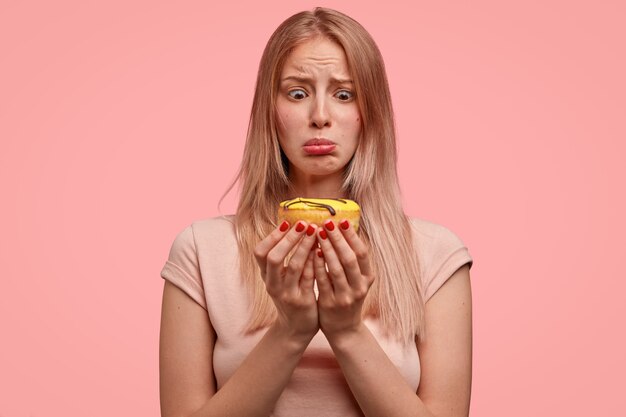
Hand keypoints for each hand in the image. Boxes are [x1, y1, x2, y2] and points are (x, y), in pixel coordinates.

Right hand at [254, 220, 319, 340]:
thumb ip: (284, 257)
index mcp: (266, 276)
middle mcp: (273, 284)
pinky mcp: (302, 302)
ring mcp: (287, 294)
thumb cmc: (291, 295)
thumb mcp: (281, 278)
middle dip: (289, 239)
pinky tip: (322, 251)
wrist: (296, 328)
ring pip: (295, 267)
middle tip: (303, 224)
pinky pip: (309, 278)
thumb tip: (294, 227)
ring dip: (305, 247)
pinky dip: (315, 263)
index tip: (286, 222)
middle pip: (274, 258)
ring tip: (316, 232)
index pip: (260, 252)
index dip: (272, 237)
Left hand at [314, 219, 374, 340]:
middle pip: (349, 259)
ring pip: (336, 269)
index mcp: (367, 277)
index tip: (342, 221)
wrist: (344, 329)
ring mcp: (345, 297)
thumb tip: (343, 229)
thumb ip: (351, 259)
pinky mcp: (330, 304)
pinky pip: (322, 281)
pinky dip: (317, 266)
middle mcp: (359, 287)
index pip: (362, 253)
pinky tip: (311, 253)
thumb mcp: (355, 279)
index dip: (352, 236)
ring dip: (326, 250)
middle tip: (327, 223)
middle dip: (338, 239)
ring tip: (318, 234)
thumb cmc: (347, 296)